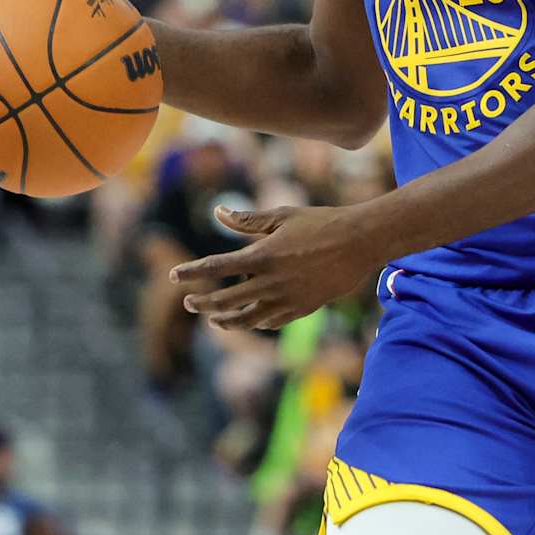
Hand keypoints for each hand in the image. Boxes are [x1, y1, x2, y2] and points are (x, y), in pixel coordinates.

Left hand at [172, 204, 378, 331]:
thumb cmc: (321, 222)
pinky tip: (248, 319)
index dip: (192, 272)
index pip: (216, 267)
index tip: (174, 275)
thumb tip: (217, 213)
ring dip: (224, 320)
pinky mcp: (303, 309)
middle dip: (202, 302)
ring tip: (212, 318)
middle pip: (225, 299)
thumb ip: (247, 221)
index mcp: (263, 255)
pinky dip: (255, 322)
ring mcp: (287, 299)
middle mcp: (271, 282)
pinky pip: (271, 322)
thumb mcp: (283, 215)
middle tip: (188, 301)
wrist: (361, 241)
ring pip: (246, 319)